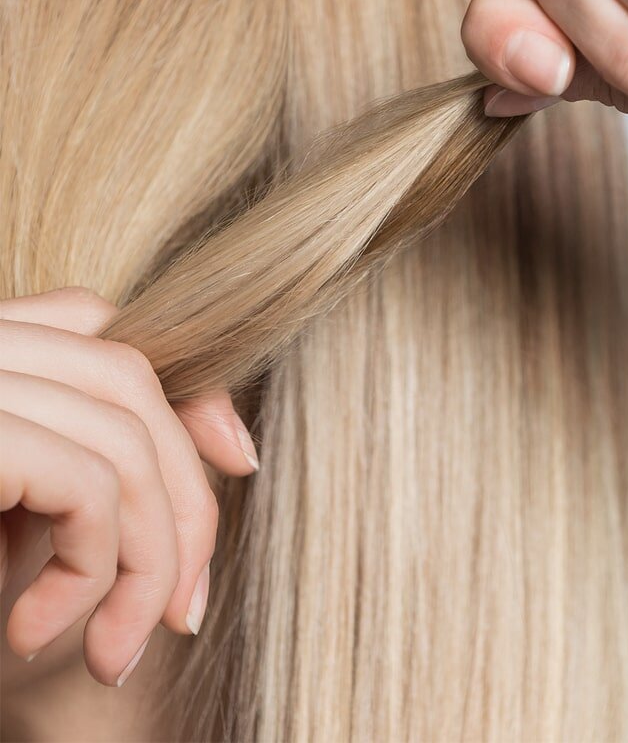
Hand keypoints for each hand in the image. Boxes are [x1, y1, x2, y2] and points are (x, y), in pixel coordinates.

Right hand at [0, 288, 258, 685]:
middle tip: (184, 609)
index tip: (238, 460)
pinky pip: (82, 483)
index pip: (108, 328)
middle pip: (131, 383)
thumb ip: (59, 469)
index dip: (186, 385)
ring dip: (149, 555)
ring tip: (118, 649)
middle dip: (185, 498)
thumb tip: (205, 459)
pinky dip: (96, 568)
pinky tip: (39, 635)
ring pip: (118, 436)